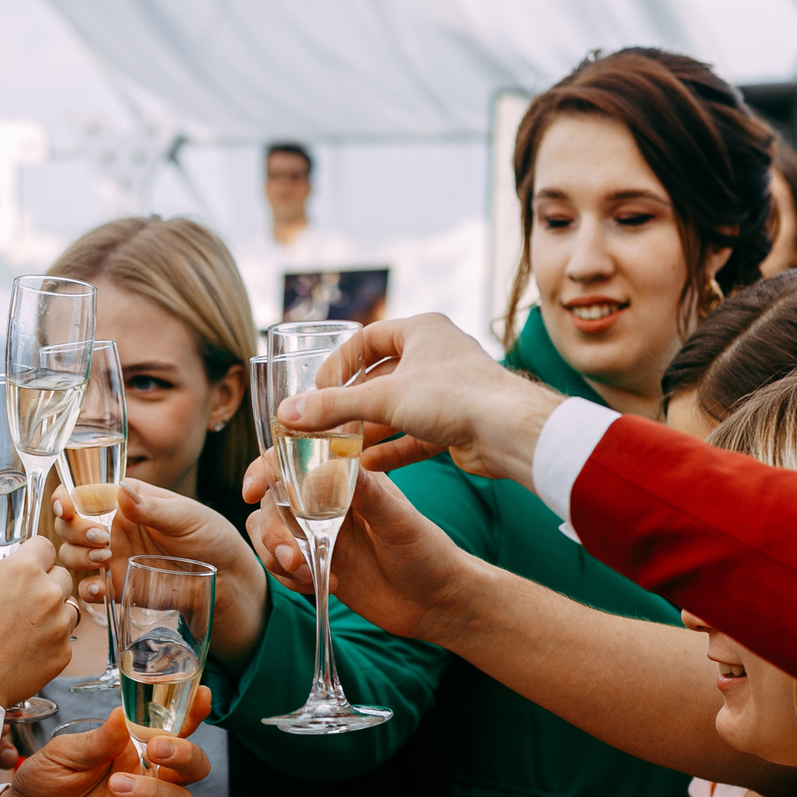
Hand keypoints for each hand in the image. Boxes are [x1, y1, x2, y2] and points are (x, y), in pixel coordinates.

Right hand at [0, 537, 78, 707]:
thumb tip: (6, 571)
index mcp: (23, 570)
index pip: (44, 546)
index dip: (32, 555)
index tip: (26, 564)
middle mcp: (49, 593)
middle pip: (61, 575)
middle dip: (44, 583)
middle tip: (22, 600)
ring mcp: (60, 625)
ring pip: (68, 607)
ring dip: (52, 611)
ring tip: (24, 628)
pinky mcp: (64, 653)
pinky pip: (64, 637)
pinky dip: (49, 640)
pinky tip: (25, 649)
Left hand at [0, 705, 209, 796]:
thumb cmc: (43, 784)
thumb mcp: (63, 754)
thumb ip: (97, 740)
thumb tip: (122, 714)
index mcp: (134, 750)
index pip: (174, 730)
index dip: (193, 714)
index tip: (202, 696)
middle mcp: (148, 780)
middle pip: (194, 767)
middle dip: (185, 755)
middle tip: (156, 748)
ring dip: (157, 794)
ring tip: (116, 787)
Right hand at [55, 479, 267, 665]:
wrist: (225, 577)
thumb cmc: (209, 535)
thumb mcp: (185, 516)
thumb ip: (152, 508)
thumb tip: (121, 491)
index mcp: (124, 502)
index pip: (83, 494)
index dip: (66, 499)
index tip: (66, 507)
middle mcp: (111, 528)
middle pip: (69, 526)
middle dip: (74, 531)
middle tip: (101, 539)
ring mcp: (112, 558)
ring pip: (73, 556)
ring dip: (78, 557)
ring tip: (105, 559)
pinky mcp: (118, 587)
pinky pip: (89, 589)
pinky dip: (87, 589)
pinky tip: (99, 589)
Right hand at [244, 465, 484, 643]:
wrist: (435, 604)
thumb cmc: (428, 555)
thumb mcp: (401, 522)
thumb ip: (367, 495)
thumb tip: (329, 469)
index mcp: (348, 477)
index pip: (295, 459)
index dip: (265, 469)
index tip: (252, 490)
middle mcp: (327, 500)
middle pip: (272, 500)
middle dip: (272, 528)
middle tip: (293, 555)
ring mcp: (318, 532)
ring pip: (269, 532)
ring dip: (276, 554)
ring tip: (307, 574)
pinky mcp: (316, 562)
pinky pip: (280, 563)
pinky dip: (286, 576)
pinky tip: (317, 585)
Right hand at [277, 313, 562, 485]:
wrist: (509, 429)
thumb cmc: (453, 396)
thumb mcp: (383, 398)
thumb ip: (333, 407)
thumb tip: (287, 414)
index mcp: (422, 330)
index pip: (368, 338)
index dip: (339, 363)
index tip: (318, 389)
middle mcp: (437, 355)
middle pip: (382, 377)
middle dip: (353, 403)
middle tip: (325, 422)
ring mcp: (449, 390)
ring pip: (400, 409)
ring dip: (371, 429)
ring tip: (341, 448)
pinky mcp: (458, 423)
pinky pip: (417, 434)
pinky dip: (394, 448)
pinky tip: (370, 466)